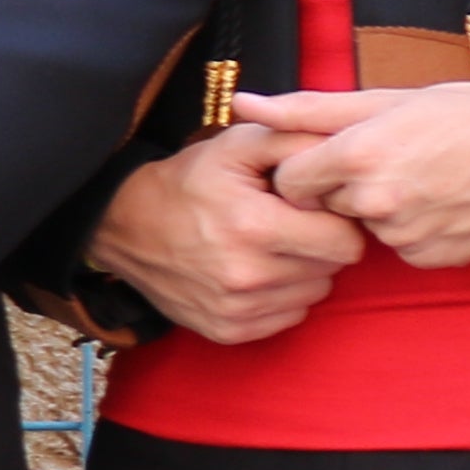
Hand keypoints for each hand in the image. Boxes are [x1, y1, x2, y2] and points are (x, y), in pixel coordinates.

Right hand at [87, 128, 368, 343]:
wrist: (124, 226)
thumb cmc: (188, 181)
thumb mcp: (236, 145)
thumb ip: (295, 140)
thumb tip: (343, 155)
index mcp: (255, 227)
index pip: (345, 243)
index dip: (336, 220)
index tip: (313, 208)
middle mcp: (247, 276)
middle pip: (331, 269)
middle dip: (320, 244)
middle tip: (290, 224)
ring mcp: (236, 309)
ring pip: (313, 294)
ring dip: (303, 271)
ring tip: (271, 247)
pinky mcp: (228, 330)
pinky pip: (288, 317)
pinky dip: (282, 296)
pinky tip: (257, 272)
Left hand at [241, 78, 469, 272]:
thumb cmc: (465, 113)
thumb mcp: (386, 99)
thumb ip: (307, 108)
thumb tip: (243, 103)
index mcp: (358, 156)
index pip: (291, 181)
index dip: (309, 169)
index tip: (334, 158)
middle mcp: (376, 202)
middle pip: (325, 205)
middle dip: (343, 189)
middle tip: (391, 162)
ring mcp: (405, 236)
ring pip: (364, 230)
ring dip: (380, 211)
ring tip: (423, 179)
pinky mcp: (431, 259)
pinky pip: (400, 249)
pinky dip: (412, 231)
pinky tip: (441, 204)